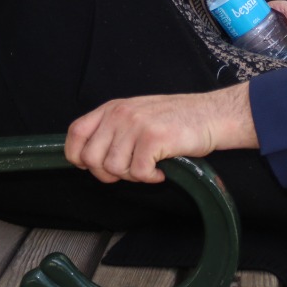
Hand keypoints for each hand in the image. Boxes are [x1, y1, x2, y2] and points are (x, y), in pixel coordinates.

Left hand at [65, 84, 257, 183]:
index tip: (93, 166)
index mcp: (113, 108)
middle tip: (131, 169)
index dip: (77, 156)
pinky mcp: (153, 138)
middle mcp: (120, 114)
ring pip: (114, 169)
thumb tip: (89, 158)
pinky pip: (138, 173)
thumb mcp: (137, 114)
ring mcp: (136, 125)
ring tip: (149, 165)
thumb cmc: (176, 119)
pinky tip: (161, 169)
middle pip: (92, 159)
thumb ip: (113, 130)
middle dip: (108, 173)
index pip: (75, 133)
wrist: (211, 115)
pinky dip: (150, 178)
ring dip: (132, 175)